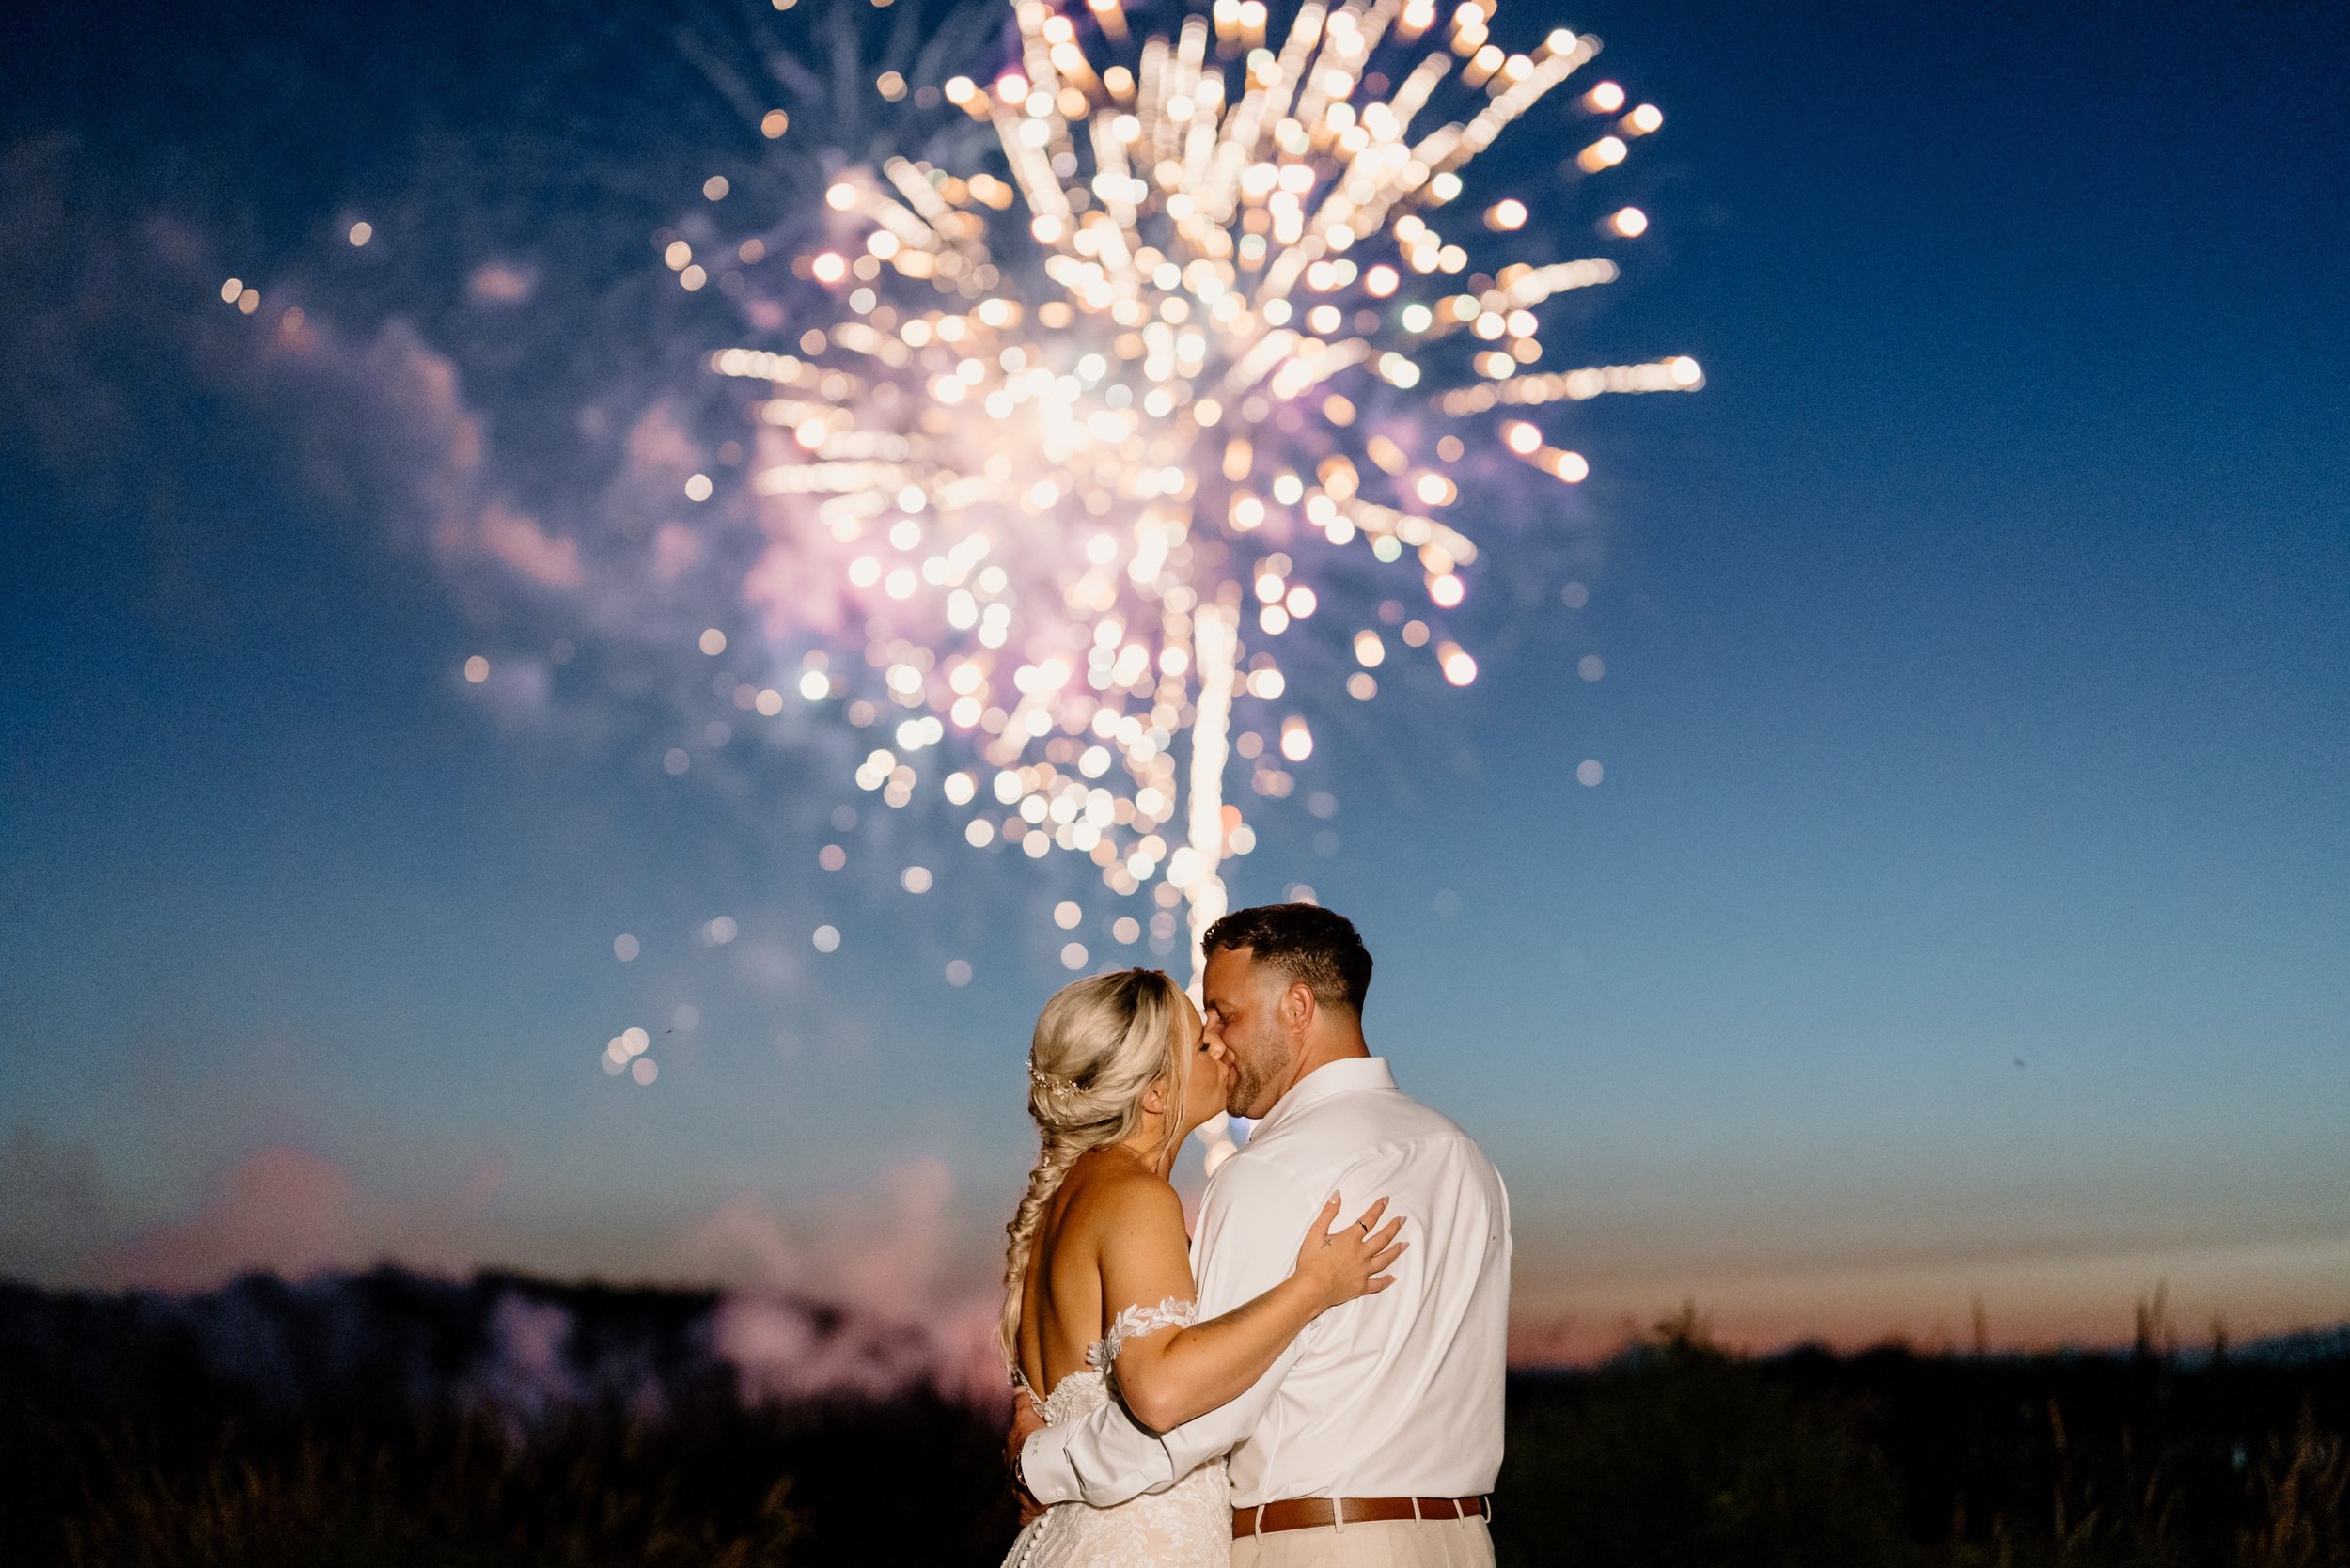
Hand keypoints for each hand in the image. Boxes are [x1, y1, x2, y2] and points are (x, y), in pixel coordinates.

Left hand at [1006, 1388, 1047, 1524]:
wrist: (1039, 1465)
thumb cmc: (1033, 1440)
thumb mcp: (1025, 1416)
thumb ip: (1020, 1403)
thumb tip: (1016, 1387)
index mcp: (1009, 1450)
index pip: (1010, 1448)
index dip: (1016, 1448)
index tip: (1021, 1448)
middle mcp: (1009, 1470)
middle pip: (1012, 1468)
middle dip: (1018, 1467)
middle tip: (1029, 1466)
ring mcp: (1017, 1488)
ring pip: (1016, 1488)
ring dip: (1022, 1488)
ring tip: (1031, 1488)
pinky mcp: (1027, 1504)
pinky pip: (1023, 1514)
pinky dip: (1024, 1516)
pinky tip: (1025, 1519)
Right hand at [1293, 1193, 1406, 1310]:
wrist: (1311, 1288)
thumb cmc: (1311, 1260)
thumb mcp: (1316, 1231)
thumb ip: (1328, 1212)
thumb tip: (1338, 1195)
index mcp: (1351, 1239)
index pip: (1368, 1219)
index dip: (1378, 1208)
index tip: (1386, 1200)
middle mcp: (1361, 1254)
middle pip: (1383, 1238)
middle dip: (1394, 1227)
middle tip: (1403, 1220)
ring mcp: (1363, 1271)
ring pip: (1385, 1259)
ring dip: (1396, 1251)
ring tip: (1404, 1245)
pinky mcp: (1361, 1286)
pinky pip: (1378, 1284)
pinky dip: (1386, 1281)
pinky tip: (1393, 1278)